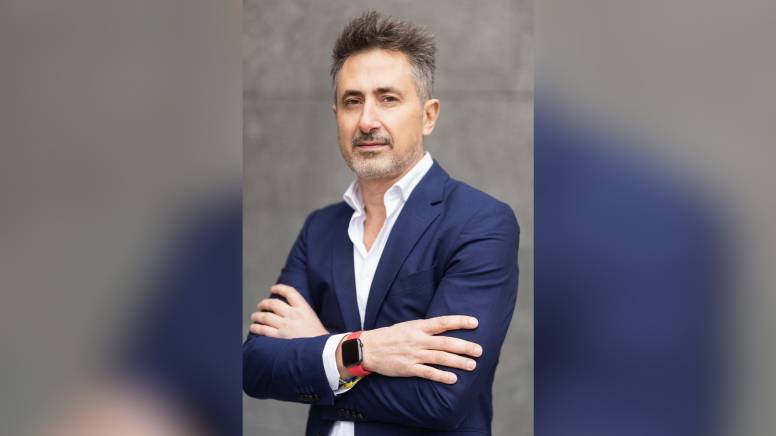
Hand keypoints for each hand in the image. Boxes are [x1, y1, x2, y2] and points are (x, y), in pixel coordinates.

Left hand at [249, 284, 328, 338]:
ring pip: (266, 316)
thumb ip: (300, 311)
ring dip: (257, 316)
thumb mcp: (312, 317)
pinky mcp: (280, 337)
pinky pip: (264, 330)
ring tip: (255, 316)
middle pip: (274, 303)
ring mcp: (286, 326)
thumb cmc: (318, 336)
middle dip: (264, 303)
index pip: (290, 292)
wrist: (323, 351)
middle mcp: (294, 315)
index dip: (279, 288)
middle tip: (261, 305)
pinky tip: (254, 327)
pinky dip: (257, 327)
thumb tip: (286, 308)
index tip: (273, 288)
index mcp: (303, 308)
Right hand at [340, 316, 481, 383]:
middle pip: (446, 342)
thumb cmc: (390, 336)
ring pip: (440, 358)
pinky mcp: (408, 368)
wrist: (368, 349)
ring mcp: (414, 354)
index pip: (443, 322)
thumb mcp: (407, 326)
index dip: (460, 321)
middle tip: (480, 350)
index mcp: (418, 327)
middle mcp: (418, 340)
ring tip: (472, 365)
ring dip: (458, 362)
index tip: (475, 323)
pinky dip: (441, 376)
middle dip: (465, 346)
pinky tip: (453, 379)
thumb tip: (444, 327)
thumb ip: (425, 328)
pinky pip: (428, 373)